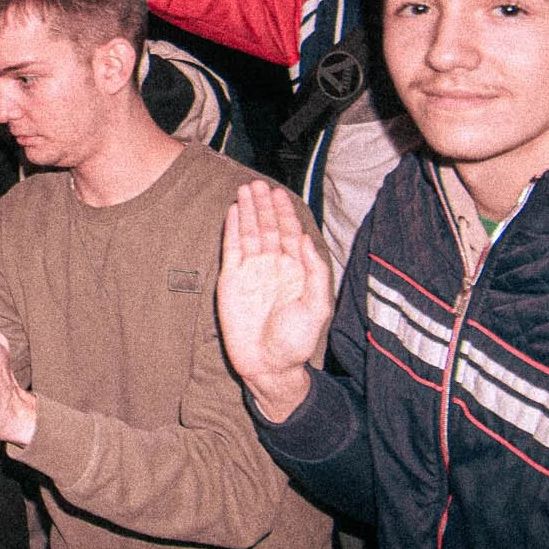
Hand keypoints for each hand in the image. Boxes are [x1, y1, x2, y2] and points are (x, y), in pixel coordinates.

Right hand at [217, 182, 332, 419]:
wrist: (268, 364)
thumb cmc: (296, 341)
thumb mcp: (317, 307)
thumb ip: (314, 271)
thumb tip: (303, 238)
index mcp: (294, 270)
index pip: (288, 233)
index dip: (284, 213)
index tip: (278, 193)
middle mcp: (272, 267)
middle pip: (267, 227)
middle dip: (263, 205)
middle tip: (258, 184)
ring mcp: (251, 272)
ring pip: (248, 233)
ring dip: (246, 211)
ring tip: (244, 190)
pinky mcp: (231, 281)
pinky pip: (231, 250)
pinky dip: (231, 230)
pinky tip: (232, 213)